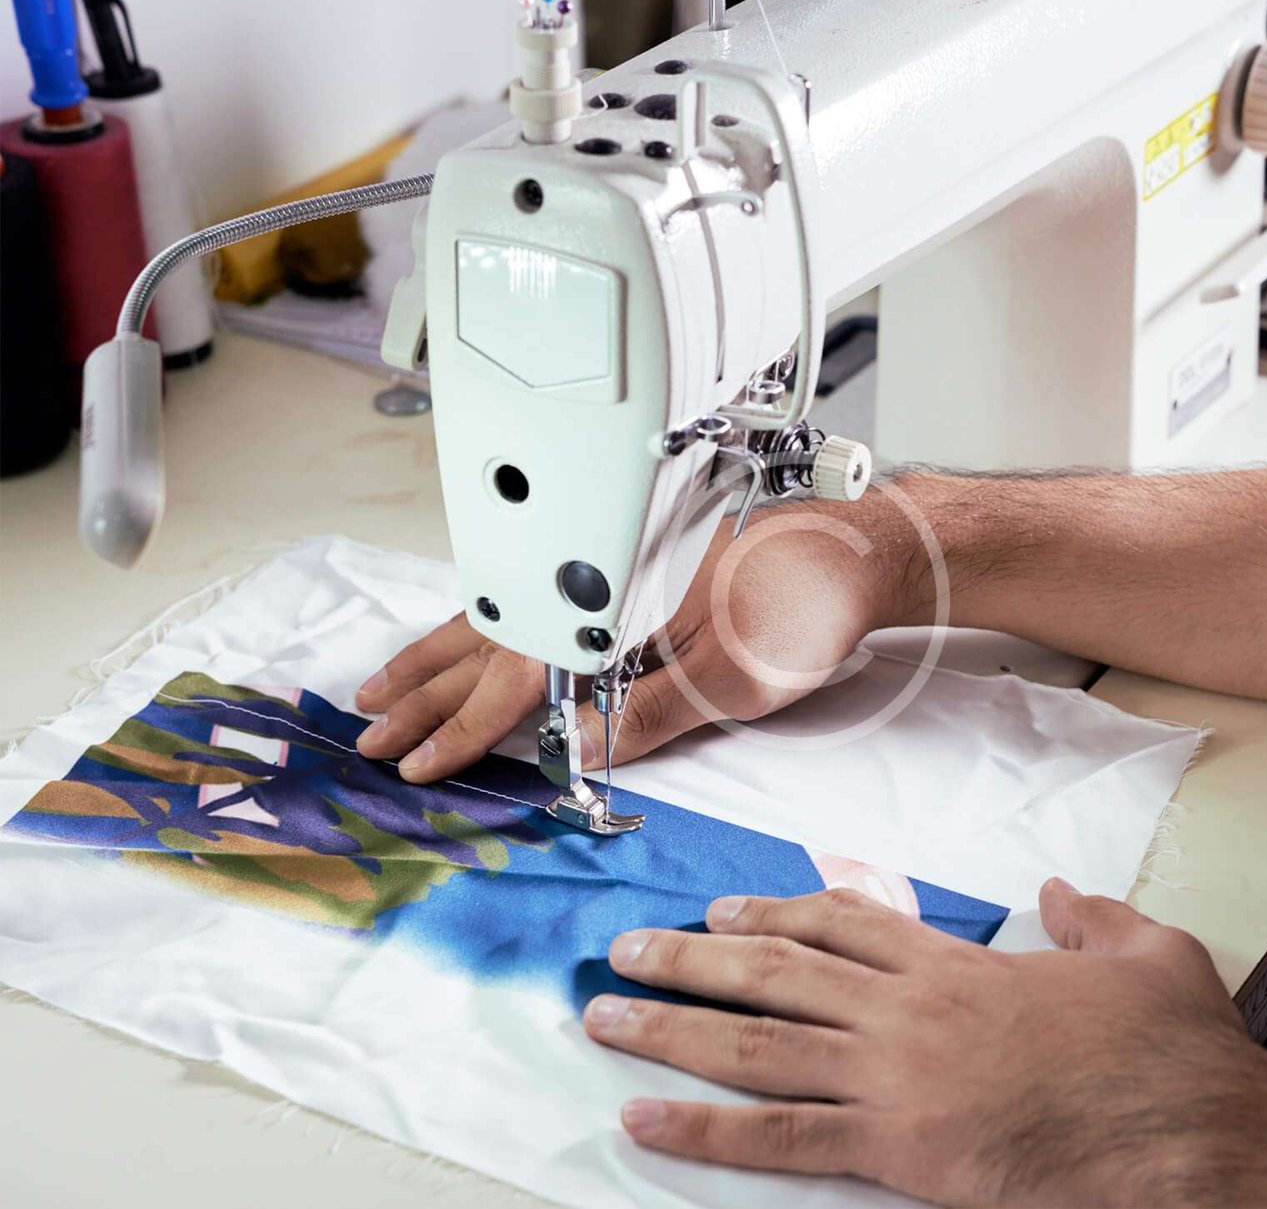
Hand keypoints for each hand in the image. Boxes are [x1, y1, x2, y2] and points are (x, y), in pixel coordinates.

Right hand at [354, 504, 899, 781]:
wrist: (866, 540)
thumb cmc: (811, 600)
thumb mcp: (729, 678)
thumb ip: (645, 716)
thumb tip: (575, 754)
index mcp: (608, 598)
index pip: (511, 674)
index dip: (457, 726)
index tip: (415, 761)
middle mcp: (594, 569)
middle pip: (487, 635)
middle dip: (422, 687)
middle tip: (367, 725)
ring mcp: (605, 557)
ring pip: (500, 607)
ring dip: (439, 647)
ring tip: (387, 676)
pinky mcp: (624, 554)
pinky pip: (531, 590)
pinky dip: (484, 619)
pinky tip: (466, 632)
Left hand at [584, 882, 1266, 1206]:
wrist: (1189, 1132)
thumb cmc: (1170, 1055)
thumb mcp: (1151, 954)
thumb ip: (1094, 916)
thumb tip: (1063, 894)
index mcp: (958, 965)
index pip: (845, 921)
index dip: (774, 913)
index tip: (723, 912)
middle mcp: (910, 1010)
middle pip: (777, 971)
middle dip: (691, 960)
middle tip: (626, 949)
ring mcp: (897, 1078)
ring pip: (759, 1044)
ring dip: (674, 1028)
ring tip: (606, 1018)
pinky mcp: (898, 1149)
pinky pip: (781, 1141)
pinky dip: (706, 1131)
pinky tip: (647, 1120)